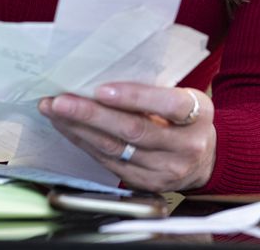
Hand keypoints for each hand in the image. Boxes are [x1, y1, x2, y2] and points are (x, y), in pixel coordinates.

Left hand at [38, 84, 214, 191]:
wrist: (206, 159)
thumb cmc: (189, 119)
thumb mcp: (187, 97)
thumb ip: (156, 91)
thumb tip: (103, 76)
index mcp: (199, 116)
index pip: (168, 105)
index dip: (134, 97)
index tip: (101, 89)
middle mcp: (185, 147)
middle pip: (133, 130)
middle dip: (91, 115)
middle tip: (60, 101)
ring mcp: (165, 170)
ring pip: (115, 149)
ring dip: (79, 130)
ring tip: (54, 112)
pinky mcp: (146, 184)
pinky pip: (108, 163)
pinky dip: (85, 144)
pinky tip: (69, 130)